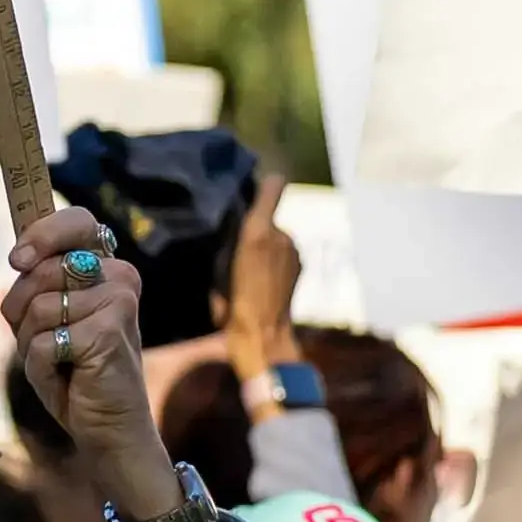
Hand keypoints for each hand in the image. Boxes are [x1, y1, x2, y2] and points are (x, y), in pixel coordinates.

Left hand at [3, 213, 214, 521]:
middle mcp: (120, 277)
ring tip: (61, 363)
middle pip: (39, 270)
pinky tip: (68, 379)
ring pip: (36, 307)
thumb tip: (19, 255)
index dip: (41, 234)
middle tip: (48, 341)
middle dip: (23, 311)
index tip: (16, 258)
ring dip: (32, 344)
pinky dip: (42, 368)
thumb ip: (38, 283)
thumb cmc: (77, 373)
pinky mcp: (108, 329)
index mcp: (108, 267)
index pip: (77, 221)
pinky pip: (43, 341)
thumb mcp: (50, 319)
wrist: (109, 428)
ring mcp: (117, 301)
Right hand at [222, 182, 305, 388]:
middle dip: (257, 228)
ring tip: (250, 272)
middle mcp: (282, 234)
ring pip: (277, 237)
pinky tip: (264, 281)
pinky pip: (285, 253)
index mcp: (258, 231)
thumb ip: (232, 240)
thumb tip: (237, 226)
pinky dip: (276, 261)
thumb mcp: (220, 269)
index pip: (272, 187)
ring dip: (266, 247)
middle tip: (238, 252)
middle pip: (268, 218)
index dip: (264, 185)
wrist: (263, 336)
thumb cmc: (233, 305)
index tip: (251, 191)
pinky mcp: (301, 265)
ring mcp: (296, 250)